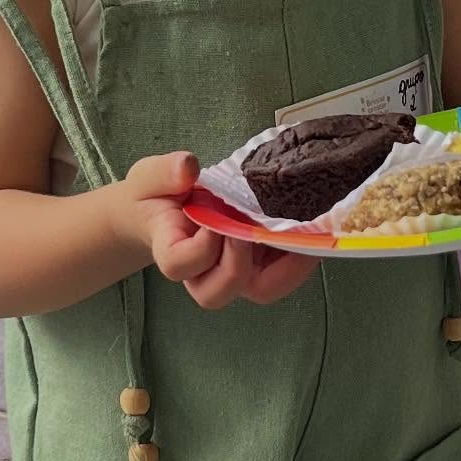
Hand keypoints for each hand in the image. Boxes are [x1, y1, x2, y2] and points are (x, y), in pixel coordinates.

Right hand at [115, 153, 317, 309]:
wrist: (167, 209)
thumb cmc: (158, 196)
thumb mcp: (150, 176)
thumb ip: (164, 172)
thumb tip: (188, 167)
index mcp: (170, 250)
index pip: (179, 265)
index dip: (200, 248)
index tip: (213, 216)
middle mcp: (200, 274)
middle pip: (217, 293)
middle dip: (239, 263)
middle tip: (250, 225)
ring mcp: (232, 273)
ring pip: (259, 291)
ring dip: (282, 265)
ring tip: (293, 229)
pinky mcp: (257, 266)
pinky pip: (282, 275)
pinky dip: (299, 257)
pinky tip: (309, 229)